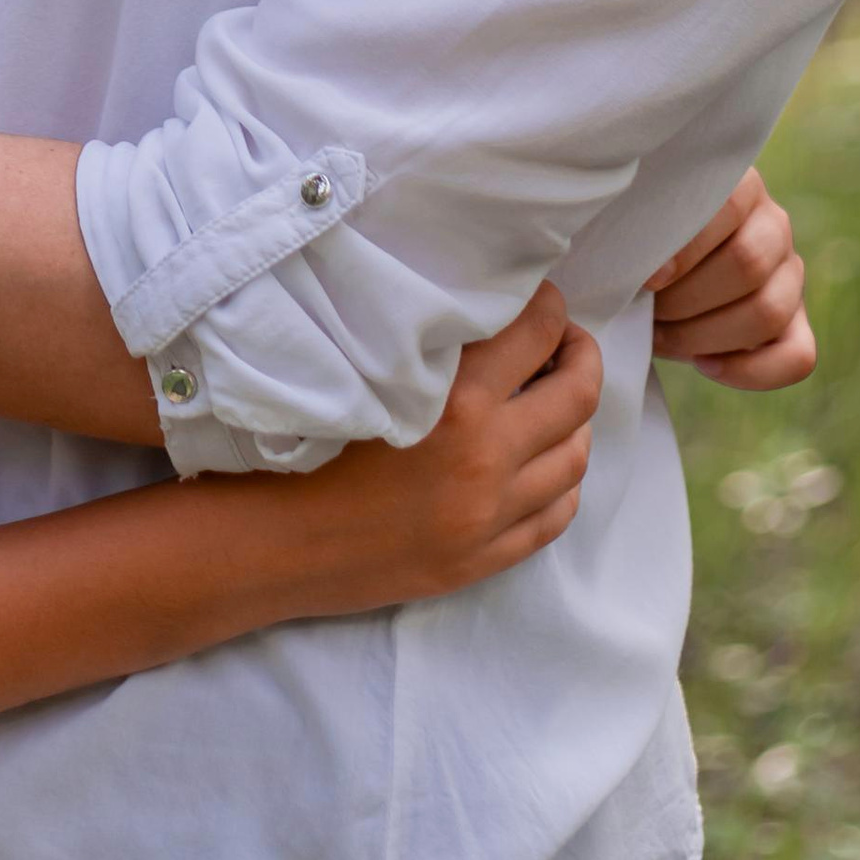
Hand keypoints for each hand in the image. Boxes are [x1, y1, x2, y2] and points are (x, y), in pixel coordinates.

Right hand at [282, 282, 601, 616]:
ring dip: (574, 422)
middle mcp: (486, 458)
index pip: (537, 331)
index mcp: (456, 402)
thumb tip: (487, 311)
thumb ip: (433, 347)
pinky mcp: (485, 558)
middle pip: (578, 395)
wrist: (279, 541)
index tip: (542, 301)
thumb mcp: (371, 375)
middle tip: (564, 344)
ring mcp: (491, 515)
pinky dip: (561, 483)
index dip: (550, 306)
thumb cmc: (308, 446)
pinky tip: (541, 465)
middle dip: (580, 357)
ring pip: (576, 458)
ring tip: (551, 405)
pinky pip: (557, 515)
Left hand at [646, 168, 814, 390]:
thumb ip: (642, 228)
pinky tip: (704, 365)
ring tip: (659, 336)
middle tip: (646, 310)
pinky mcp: (797, 322)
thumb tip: (638, 266)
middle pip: (747, 263)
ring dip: (704, 336)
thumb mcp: (639, 224)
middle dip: (686, 299)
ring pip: (769, 311)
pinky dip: (749, 371)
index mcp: (739, 184)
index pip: (730, 205)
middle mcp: (773, 224)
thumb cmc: (639, 245)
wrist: (650, 279)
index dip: (687, 249)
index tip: (648, 279)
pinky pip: (798, 357)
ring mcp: (791, 274)